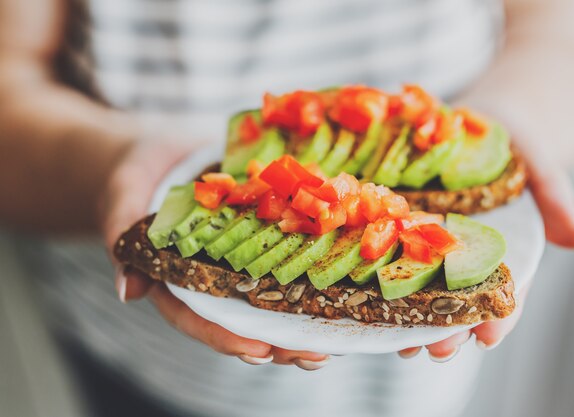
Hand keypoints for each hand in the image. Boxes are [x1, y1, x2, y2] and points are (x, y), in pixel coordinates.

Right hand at [101, 141, 329, 369]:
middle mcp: (214, 276)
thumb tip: (129, 293)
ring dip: (304, 320)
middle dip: (279, 341)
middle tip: (314, 355)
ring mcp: (241, 256)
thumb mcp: (120, 199)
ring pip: (272, 296)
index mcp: (179, 281)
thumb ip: (122, 239)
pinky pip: (290, 252)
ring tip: (337, 338)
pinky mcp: (264, 230)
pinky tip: (346, 282)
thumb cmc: (133, 176)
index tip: (260, 350)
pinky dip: (315, 269)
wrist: (160, 149)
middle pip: (245, 318)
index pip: (201, 318)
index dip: (229, 336)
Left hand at [398, 138, 573, 361]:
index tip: (488, 338)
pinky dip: (382, 275)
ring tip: (403, 343)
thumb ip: (557, 202)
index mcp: (504, 251)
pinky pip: (392, 252)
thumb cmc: (517, 147)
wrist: (481, 119)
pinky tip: (367, 297)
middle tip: (438, 350)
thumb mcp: (540, 167)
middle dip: (449, 329)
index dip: (498, 318)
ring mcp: (433, 243)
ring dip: (413, 318)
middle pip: (459, 301)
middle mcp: (467, 255)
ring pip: (424, 289)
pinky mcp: (402, 224)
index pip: (505, 293)